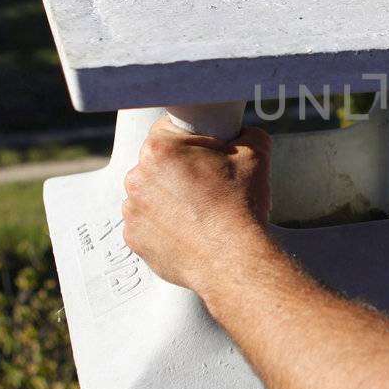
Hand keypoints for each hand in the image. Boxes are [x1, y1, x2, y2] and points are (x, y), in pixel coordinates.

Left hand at [121, 118, 273, 294]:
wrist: (234, 260)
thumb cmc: (241, 208)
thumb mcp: (256, 156)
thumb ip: (247, 134)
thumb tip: (245, 133)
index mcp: (160, 149)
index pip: (169, 128)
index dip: (193, 139)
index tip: (206, 153)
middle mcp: (137, 177)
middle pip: (157, 162)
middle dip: (179, 169)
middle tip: (208, 185)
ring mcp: (132, 210)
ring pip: (150, 193)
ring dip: (168, 197)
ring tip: (199, 211)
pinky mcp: (134, 238)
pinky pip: (147, 223)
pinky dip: (163, 225)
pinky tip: (188, 230)